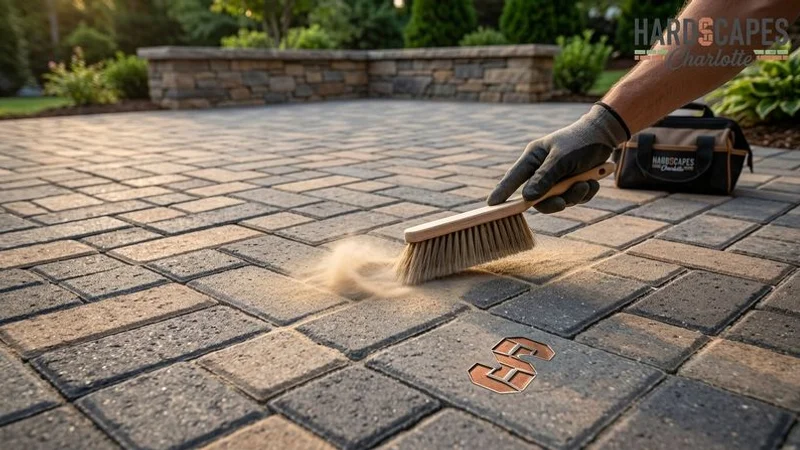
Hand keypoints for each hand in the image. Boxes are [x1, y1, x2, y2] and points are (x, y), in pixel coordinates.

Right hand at [487, 103, 628, 212]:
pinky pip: (573, 199)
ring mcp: (557, 178)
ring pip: (557, 200)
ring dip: (573, 196)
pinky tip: (592, 181)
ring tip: (586, 183)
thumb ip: (544, 179)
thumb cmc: (580, 142)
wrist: (607, 136)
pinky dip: (584, 193)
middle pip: (537, 198)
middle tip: (563, 203)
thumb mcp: (561, 159)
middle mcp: (542, 170)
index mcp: (533, 158)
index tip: (491, 205)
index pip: (513, 178)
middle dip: (552, 202)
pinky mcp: (572, 184)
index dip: (502, 192)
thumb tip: (527, 198)